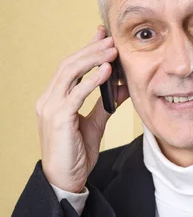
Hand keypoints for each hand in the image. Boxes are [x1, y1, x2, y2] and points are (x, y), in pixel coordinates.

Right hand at [36, 26, 128, 192]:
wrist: (65, 180)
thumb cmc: (76, 154)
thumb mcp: (94, 125)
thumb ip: (104, 105)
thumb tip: (120, 87)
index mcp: (54, 99)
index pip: (70, 67)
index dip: (86, 49)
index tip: (103, 36)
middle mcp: (48, 99)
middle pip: (69, 64)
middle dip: (91, 49)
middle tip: (111, 39)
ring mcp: (50, 108)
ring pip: (70, 73)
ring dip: (92, 59)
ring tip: (112, 50)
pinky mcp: (58, 119)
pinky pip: (75, 94)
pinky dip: (92, 80)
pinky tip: (106, 71)